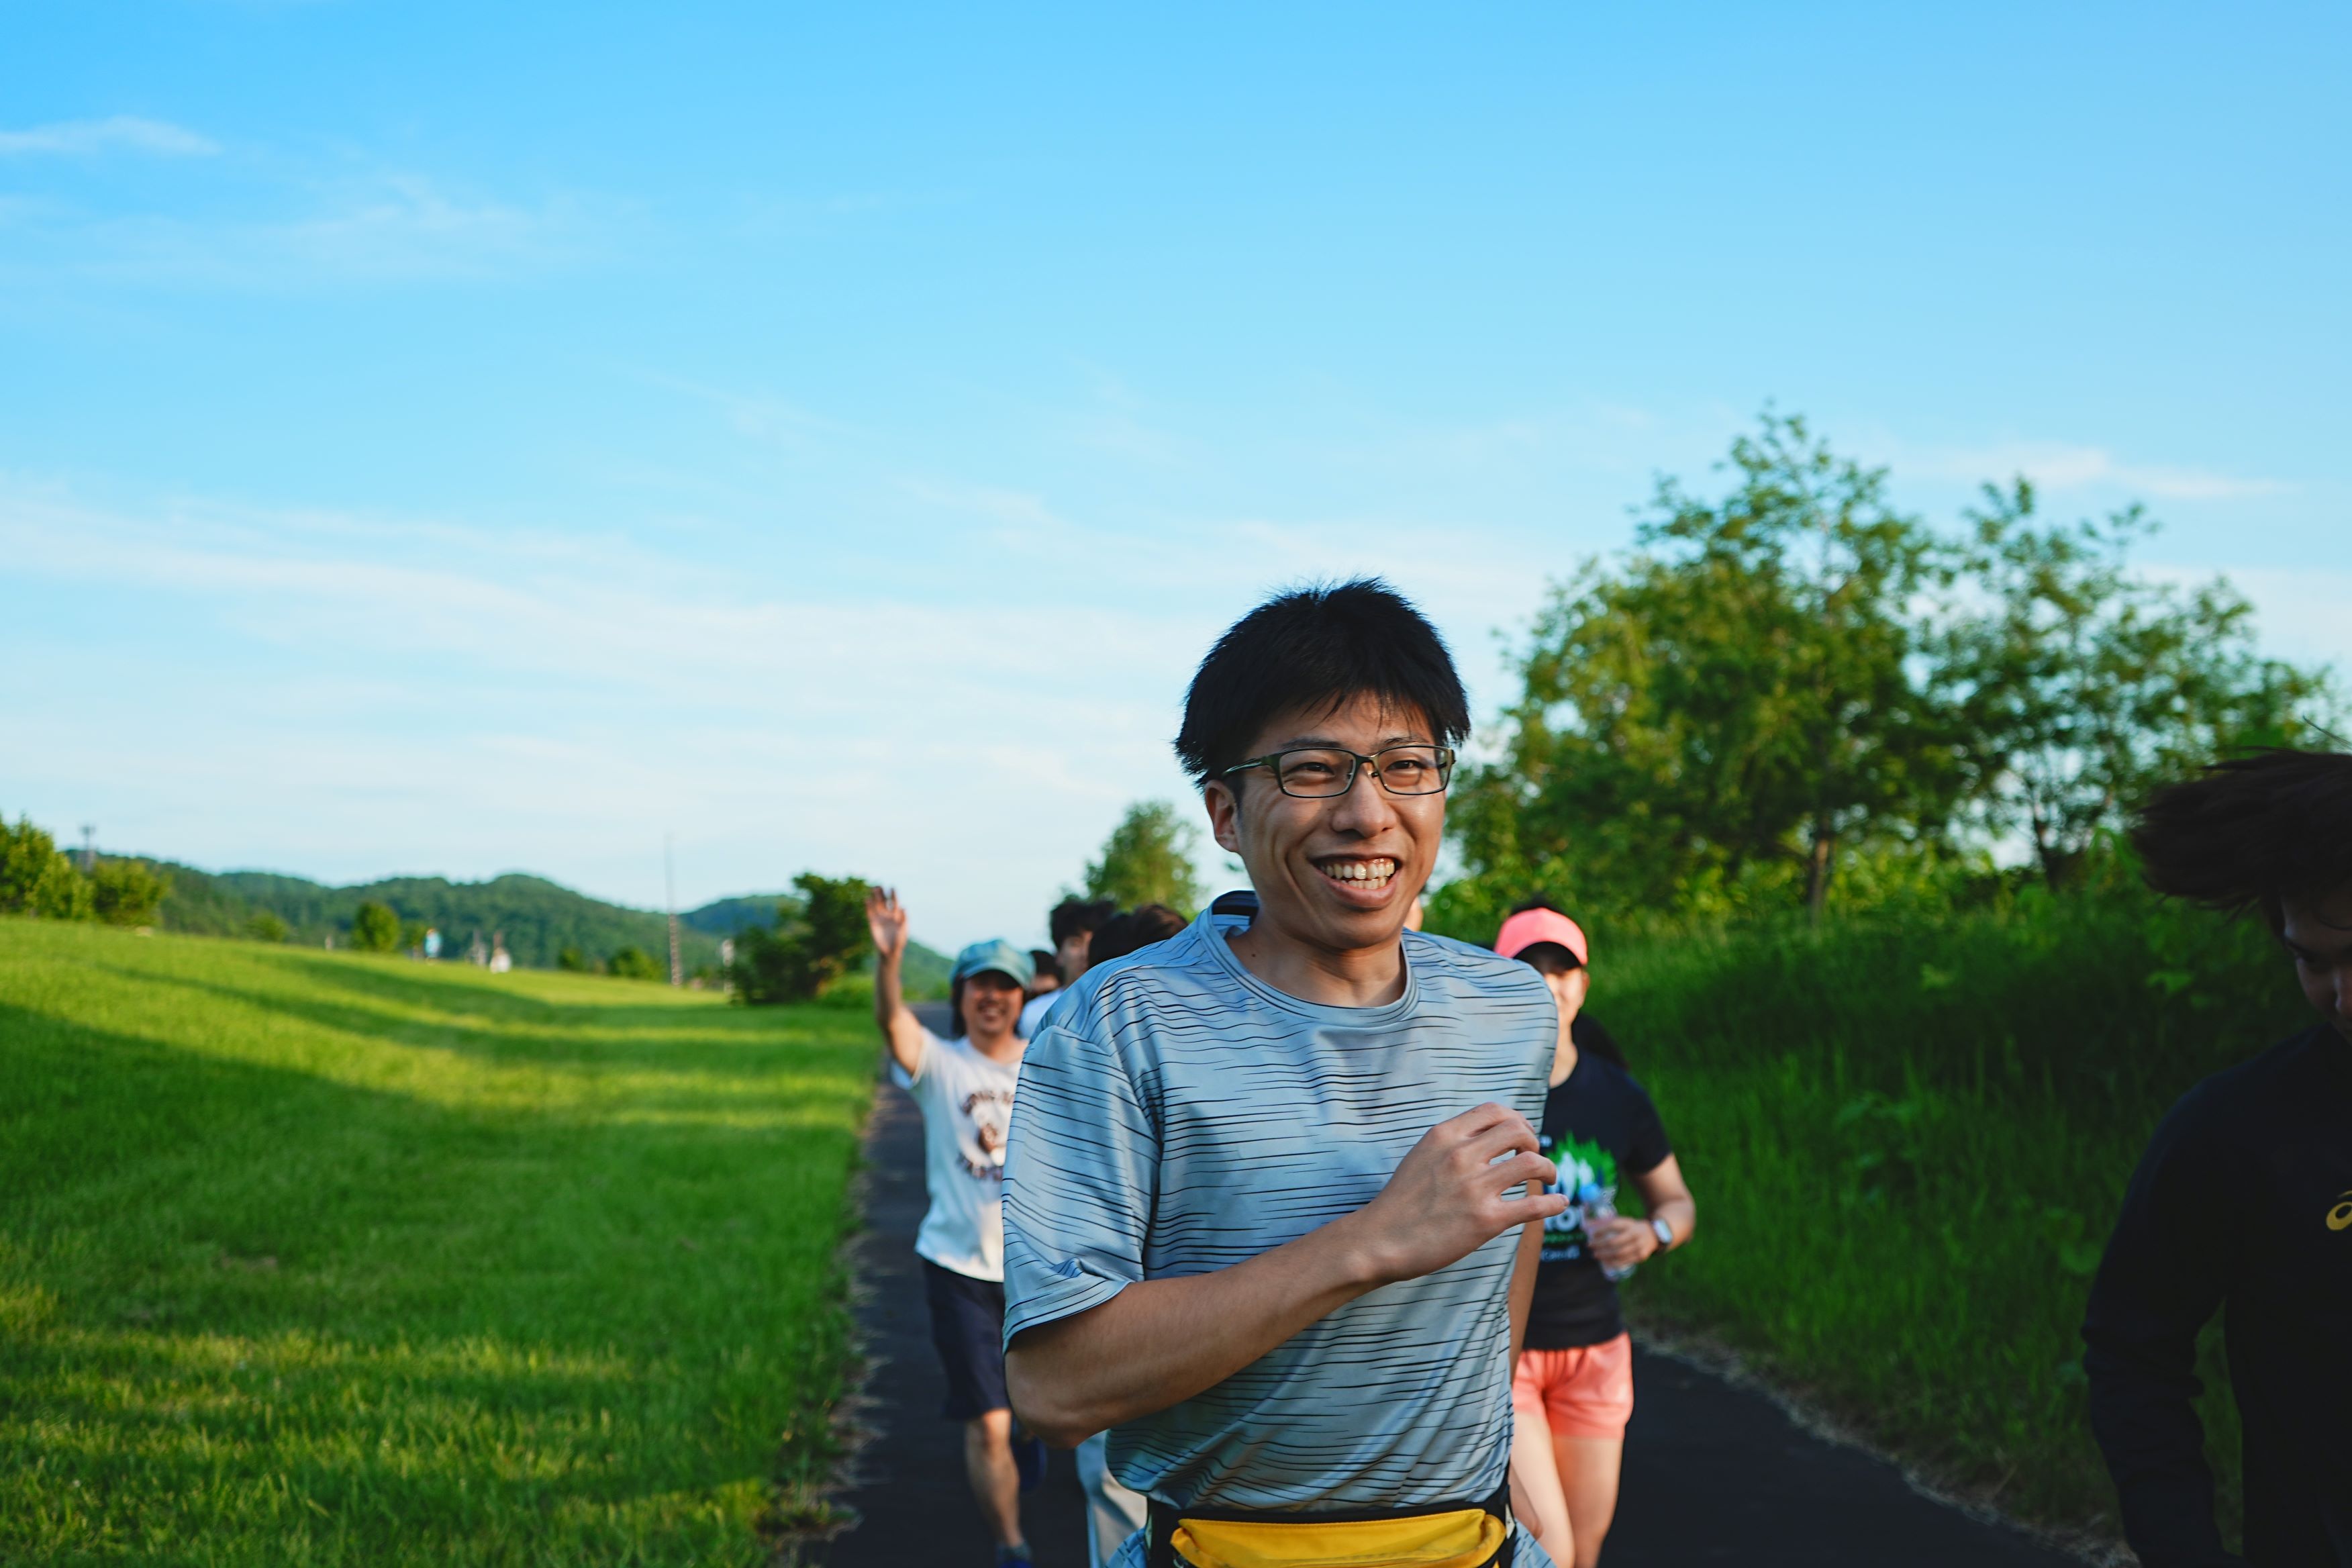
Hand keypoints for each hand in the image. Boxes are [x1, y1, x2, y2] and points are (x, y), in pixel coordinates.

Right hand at [866, 886, 909, 959]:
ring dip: (874, 897)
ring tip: (872, 889)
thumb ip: (904, 919)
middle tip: (878, 886)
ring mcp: (880, 918)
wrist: (890, 951)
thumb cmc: (899, 941)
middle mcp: (887, 914)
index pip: (894, 902)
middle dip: (881, 894)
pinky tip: (866, 899)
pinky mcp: (873, 923)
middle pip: (884, 901)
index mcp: (896, 915)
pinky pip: (870, 913)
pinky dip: (868, 906)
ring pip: (876, 905)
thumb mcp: (903, 930)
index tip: (892, 888)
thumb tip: (904, 907)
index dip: (893, 895)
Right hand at [1345, 1103, 1566, 1285]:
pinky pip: (1534, 1205)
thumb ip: (1452, 1142)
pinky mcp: (1486, 1221)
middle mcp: (1461, 1156)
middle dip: (1534, 1140)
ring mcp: (1474, 1188)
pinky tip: (1559, 1203)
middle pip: (1517, 1130)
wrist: (1380, 1240)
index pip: (1493, 1110)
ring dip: (1548, 1169)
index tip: (1523, 1133)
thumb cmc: (1401, 1202)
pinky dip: (1554, 1202)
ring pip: (1532, 1163)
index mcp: (1444, 1136)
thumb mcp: (1421, 1156)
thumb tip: (1488, 1136)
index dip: (1516, 1118)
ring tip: (1548, 1178)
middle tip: (1535, 1157)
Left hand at [1585, 1214, 1657, 1271]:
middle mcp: (1635, 1234)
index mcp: (1629, 1224)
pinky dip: (1613, 1263)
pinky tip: (1605, 1262)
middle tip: (1590, 1246)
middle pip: (1614, 1241)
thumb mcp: (1622, 1221)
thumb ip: (1604, 1223)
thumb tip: (1584, 1227)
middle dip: (1599, 1244)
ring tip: (1595, 1254)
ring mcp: (1639, 1246)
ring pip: (1618, 1253)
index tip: (1591, 1234)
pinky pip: (1625, 1261)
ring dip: (1604, 1255)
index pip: (1613, 1225)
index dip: (1600, 1230)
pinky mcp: (1641, 1256)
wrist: (1654, 1235)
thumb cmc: (1631, 1227)